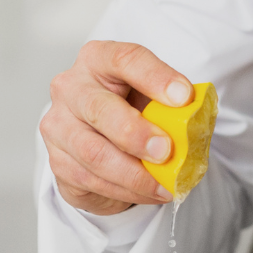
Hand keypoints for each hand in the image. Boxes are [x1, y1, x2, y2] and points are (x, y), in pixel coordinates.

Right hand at [42, 40, 194, 215]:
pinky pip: (91, 180)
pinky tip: (149, 192)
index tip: (184, 97)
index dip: (156, 77)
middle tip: (166, 150)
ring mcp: (58, 126)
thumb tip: (195, 119)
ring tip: (164, 184)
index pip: (124, 59)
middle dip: (136, 133)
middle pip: (99, 109)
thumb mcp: (152, 97)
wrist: (103, 138)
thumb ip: (170, 104)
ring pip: (93, 153)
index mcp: (97, 59)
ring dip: (134, 174)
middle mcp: (70, 88)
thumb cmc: (131, 108)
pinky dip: (125, 191)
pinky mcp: (57, 161)